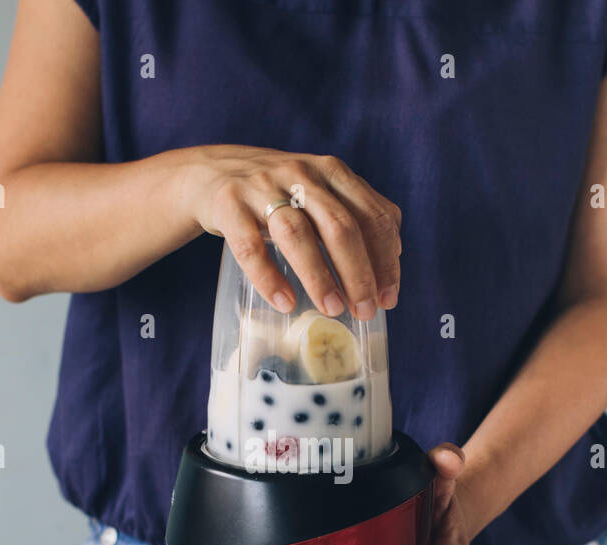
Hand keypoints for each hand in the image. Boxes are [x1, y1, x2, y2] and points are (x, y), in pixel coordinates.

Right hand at [183, 145, 401, 319]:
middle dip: (358, 274)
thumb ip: (356, 212)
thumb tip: (394, 254)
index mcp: (332, 171)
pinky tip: (285, 303)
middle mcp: (301, 174)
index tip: (389, 297)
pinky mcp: (229, 205)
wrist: (212, 174)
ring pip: (297, 235)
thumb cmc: (278, 193)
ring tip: (332, 309)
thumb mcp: (320, 190)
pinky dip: (269, 279)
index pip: (372, 216)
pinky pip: (250, 247)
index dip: (385, 259)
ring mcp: (262, 188)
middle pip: (340, 226)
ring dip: (319, 277)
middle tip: (365, 310)